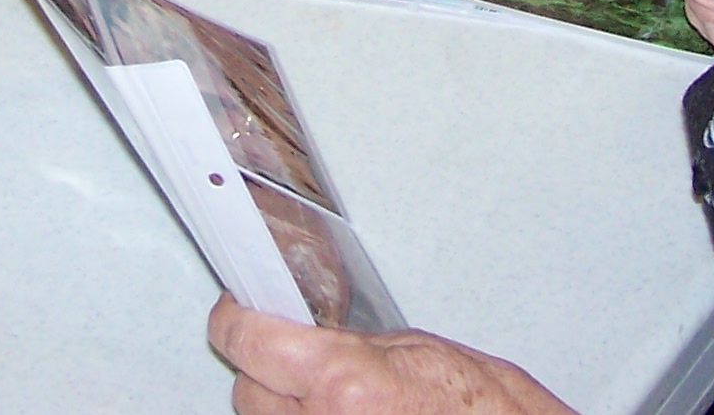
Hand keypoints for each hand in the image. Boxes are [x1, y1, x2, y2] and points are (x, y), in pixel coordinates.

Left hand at [207, 296, 574, 414]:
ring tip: (330, 400)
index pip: (246, 339)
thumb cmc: (477, 405)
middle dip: (265, 372)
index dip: (236, 319)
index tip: (235, 309)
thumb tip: (298, 332)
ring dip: (285, 411)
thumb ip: (341, 344)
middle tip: (294, 360)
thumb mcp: (409, 349)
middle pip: (247, 392)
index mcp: (342, 381)